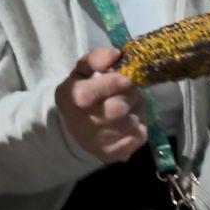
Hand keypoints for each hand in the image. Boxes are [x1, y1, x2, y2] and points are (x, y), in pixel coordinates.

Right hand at [56, 46, 147, 162]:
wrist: (75, 129)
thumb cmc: (83, 92)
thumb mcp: (82, 71)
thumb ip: (96, 58)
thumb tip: (116, 54)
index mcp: (69, 98)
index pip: (87, 95)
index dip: (110, 85)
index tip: (126, 77)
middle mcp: (80, 124)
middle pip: (116, 109)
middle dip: (130, 95)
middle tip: (131, 88)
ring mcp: (97, 143)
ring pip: (131, 122)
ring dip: (136, 110)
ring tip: (130, 104)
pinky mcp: (113, 154)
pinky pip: (138, 136)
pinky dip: (139, 125)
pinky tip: (130, 120)